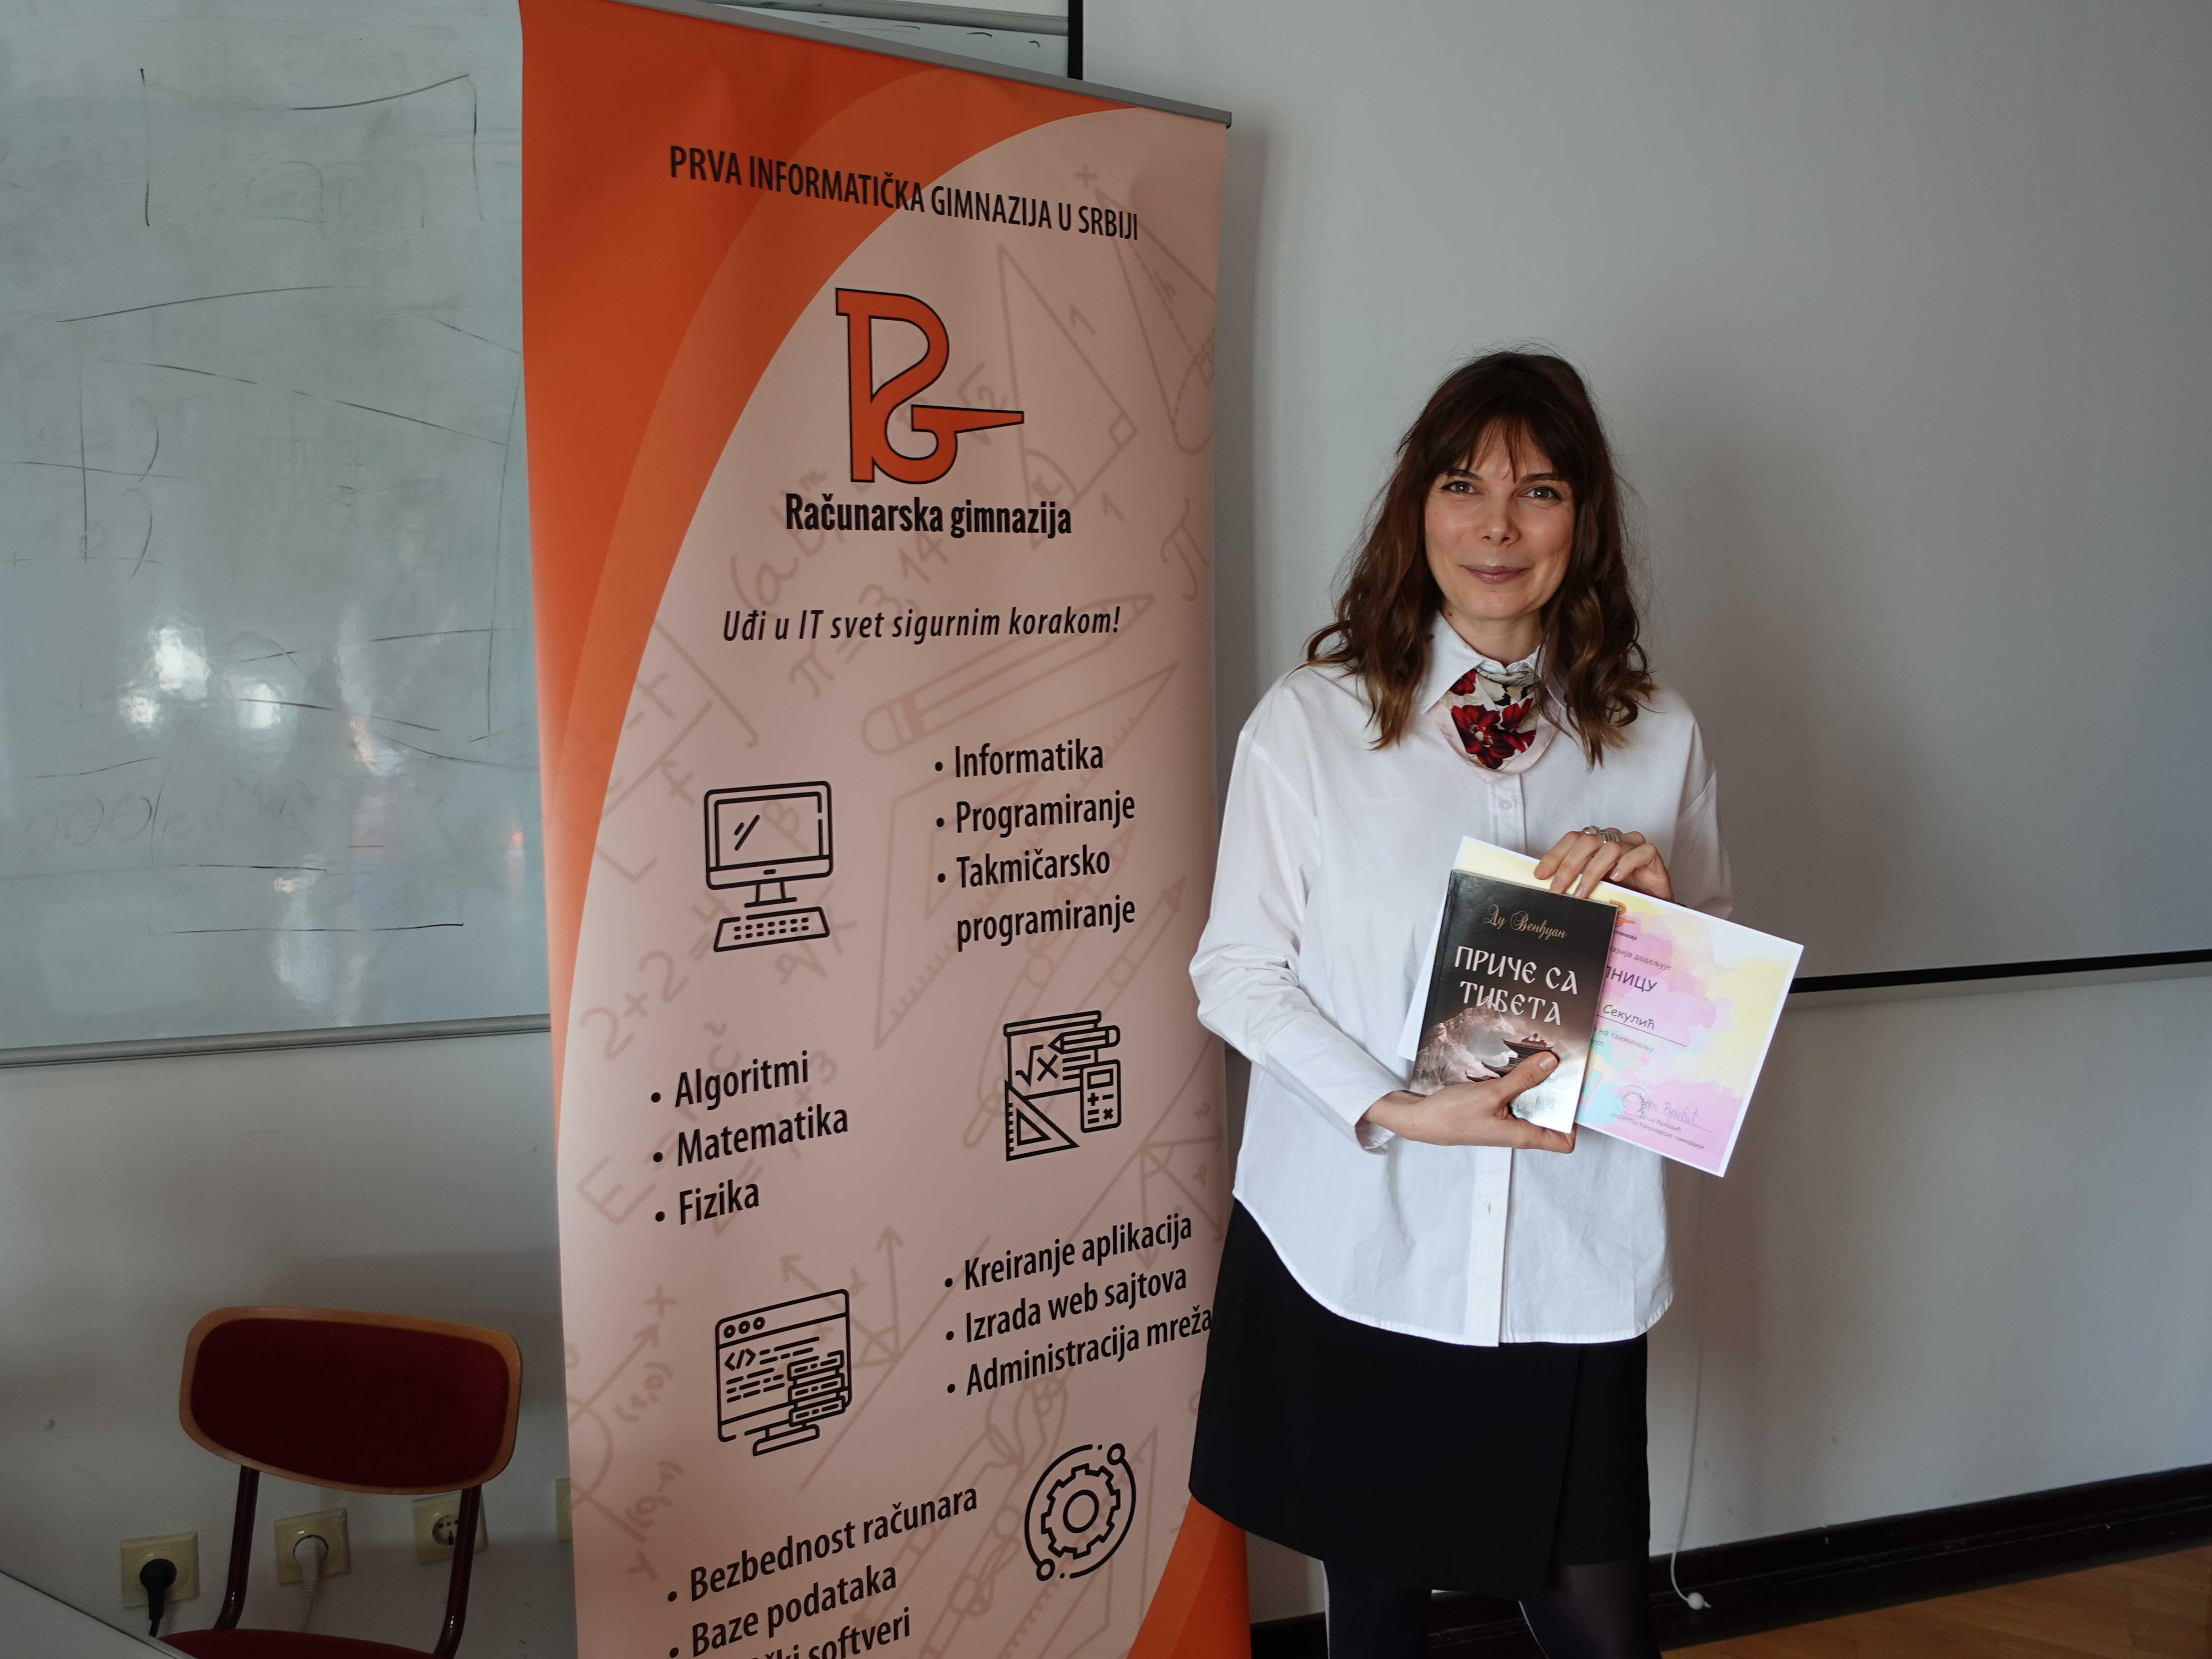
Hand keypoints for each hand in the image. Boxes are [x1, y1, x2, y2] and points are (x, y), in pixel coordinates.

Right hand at [1361, 1052, 1574, 1150]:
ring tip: (1538, 1057)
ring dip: (1536, 1082)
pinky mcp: (1494, 1109)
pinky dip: (1518, 1080)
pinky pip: (1515, 1094)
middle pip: (1551, 1114)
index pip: (1563, 1141)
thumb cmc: (1451, 1116)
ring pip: (1532, 1101)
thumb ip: (1523, 1078)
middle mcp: (1518, 1130)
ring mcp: (1505, 1120)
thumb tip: (1552, 1063)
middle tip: (1561, 1063)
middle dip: (1557, 1091)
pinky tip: (1514, 1062)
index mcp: (1523, 1135)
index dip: (1574, 1121)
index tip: (1577, 1092)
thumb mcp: (1491, 1093)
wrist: (1419, 1119)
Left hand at [1533, 827, 1670, 901]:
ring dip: (1592, 871)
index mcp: (1597, 842)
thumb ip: (1575, 881)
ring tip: (1582, 893)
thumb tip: (1548, 888)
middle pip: (1588, 841)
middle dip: (1569, 866)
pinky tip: (1617, 878)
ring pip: (1611, 847)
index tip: (1540, 874)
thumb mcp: (1593, 886)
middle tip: (1558, 889)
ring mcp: (1633, 845)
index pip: (1572, 839)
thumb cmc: (1622, 892)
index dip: (1554, 855)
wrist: (1652, 903)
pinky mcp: (1651, 855)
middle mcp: (1613, 839)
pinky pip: (1640, 852)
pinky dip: (1626, 864)